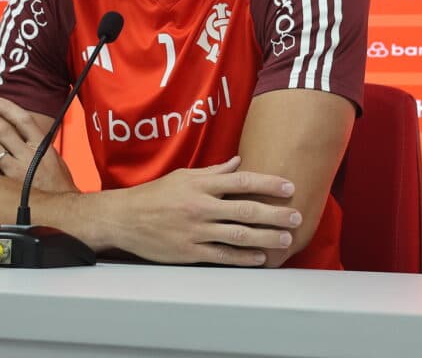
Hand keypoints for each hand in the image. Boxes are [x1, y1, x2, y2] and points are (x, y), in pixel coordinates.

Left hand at [0, 97, 77, 193]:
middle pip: (2, 131)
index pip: (23, 120)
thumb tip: (25, 133)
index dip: (7, 108)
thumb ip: (39, 146)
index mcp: (42, 145)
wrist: (65, 211)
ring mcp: (19, 171)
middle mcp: (29, 155)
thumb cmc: (60, 186)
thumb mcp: (54, 159)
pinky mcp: (9, 187)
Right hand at [118, 155, 301, 266]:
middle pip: (245, 210)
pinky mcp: (189, 252)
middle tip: (296, 216)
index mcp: (200, 185)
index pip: (241, 181)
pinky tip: (260, 258)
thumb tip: (239, 163)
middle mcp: (200, 207)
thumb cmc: (155, 195)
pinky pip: (221, 256)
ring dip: (265, 238)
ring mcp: (195, 231)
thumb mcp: (184, 177)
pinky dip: (243, 258)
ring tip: (285, 239)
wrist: (124, 219)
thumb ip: (213, 172)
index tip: (288, 187)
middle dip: (274, 213)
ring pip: (237, 235)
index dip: (268, 184)